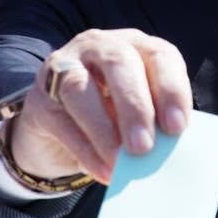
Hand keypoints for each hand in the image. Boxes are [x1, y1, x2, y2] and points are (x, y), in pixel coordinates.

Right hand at [10, 28, 192, 184]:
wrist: (59, 129)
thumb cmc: (112, 116)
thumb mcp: (137, 114)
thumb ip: (153, 123)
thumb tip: (167, 151)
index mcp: (136, 46)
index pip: (159, 55)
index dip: (171, 88)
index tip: (177, 127)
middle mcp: (100, 46)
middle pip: (119, 62)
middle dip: (135, 105)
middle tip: (144, 146)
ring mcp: (65, 66)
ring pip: (80, 87)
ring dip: (103, 128)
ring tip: (120, 163)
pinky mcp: (40, 97)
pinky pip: (61, 121)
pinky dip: (85, 150)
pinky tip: (102, 171)